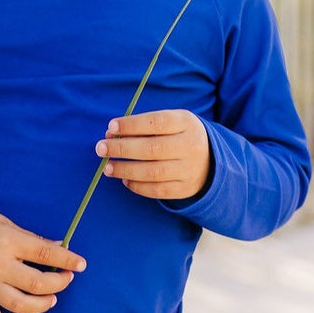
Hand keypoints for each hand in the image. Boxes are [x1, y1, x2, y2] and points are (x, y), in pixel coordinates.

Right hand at [0, 204, 85, 312]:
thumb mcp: (4, 222)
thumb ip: (30, 238)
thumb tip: (58, 248)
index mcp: (6, 242)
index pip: (45, 255)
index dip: (67, 260)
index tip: (81, 264)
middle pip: (37, 283)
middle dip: (59, 283)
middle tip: (66, 279)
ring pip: (21, 305)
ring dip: (42, 305)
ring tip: (51, 298)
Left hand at [95, 110, 211, 200]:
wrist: (212, 161)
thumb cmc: (180, 136)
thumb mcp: (172, 122)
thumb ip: (145, 125)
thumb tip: (112, 133)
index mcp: (186, 123)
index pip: (157, 122)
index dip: (132, 125)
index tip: (111, 127)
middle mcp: (190, 146)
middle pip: (152, 148)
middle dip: (122, 149)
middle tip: (100, 148)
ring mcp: (189, 169)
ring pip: (153, 172)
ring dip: (126, 170)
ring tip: (107, 167)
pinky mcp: (185, 188)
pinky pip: (158, 190)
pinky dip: (138, 186)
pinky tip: (125, 180)